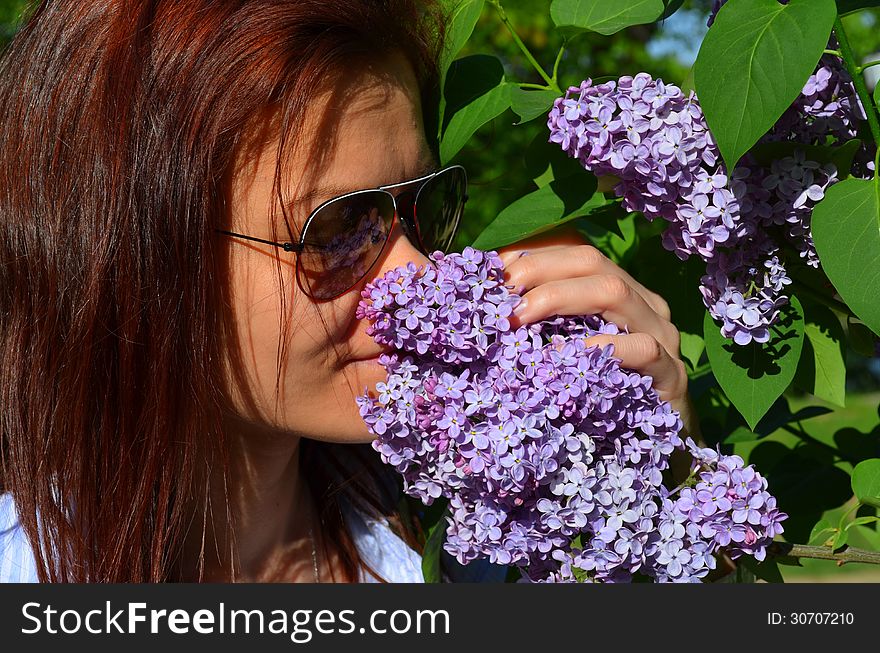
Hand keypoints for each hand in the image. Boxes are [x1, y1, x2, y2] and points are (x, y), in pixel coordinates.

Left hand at [496, 228, 700, 444]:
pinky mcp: (671, 374)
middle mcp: (641, 302)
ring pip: (614, 291)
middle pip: (590, 260)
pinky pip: (640, 348)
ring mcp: (660, 334)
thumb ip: (538, 329)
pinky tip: (566, 356)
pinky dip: (600, 347)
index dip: (530, 254)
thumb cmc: (602, 396)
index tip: (491, 273)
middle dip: (537, 269)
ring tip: (518, 319)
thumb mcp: (566, 355)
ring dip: (558, 298)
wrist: (661, 447)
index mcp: (615, 289)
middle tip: (498, 296)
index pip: (571, 251)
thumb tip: (485, 313)